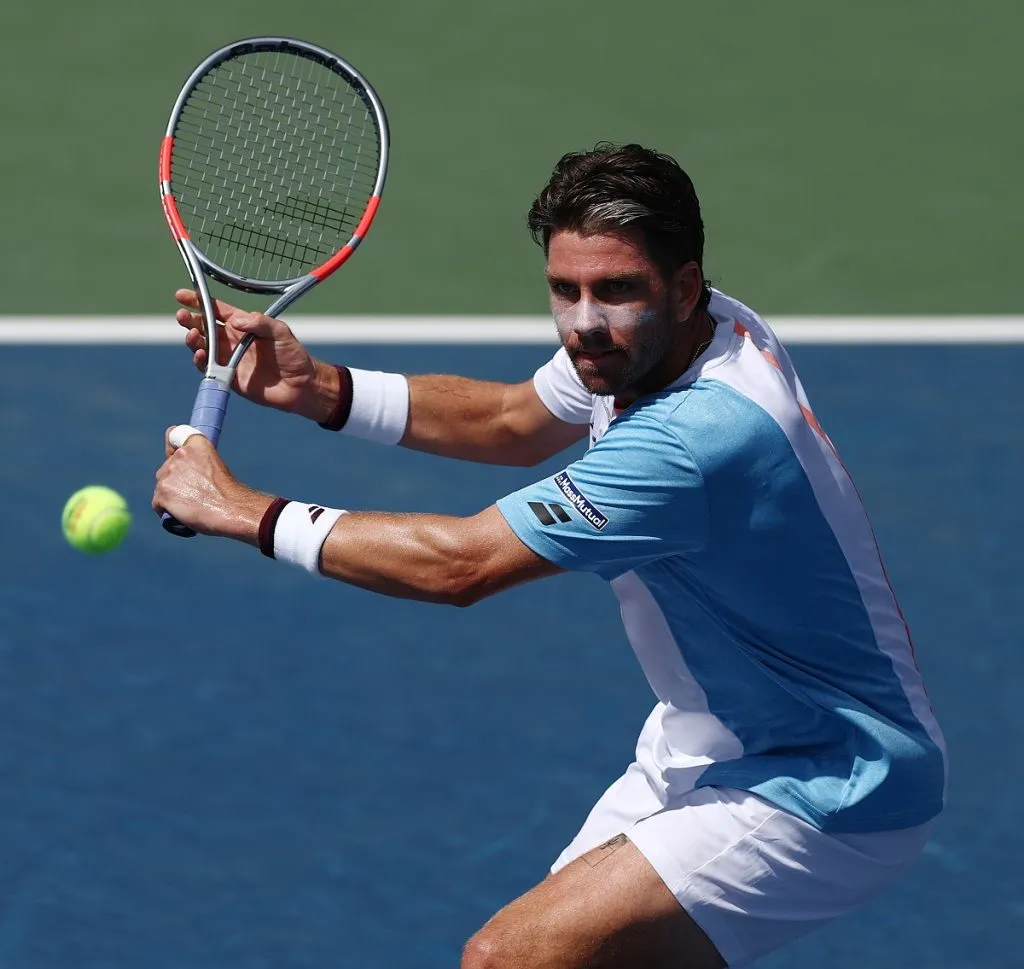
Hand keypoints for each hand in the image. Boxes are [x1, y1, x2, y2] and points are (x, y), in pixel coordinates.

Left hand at [152, 426, 271, 541]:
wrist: (230, 509)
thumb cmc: (228, 492)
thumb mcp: (217, 466)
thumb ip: (198, 463)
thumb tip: (188, 472)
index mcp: (195, 444)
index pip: (173, 434)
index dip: (172, 445)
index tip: (172, 451)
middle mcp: (179, 455)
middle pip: (166, 468)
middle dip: (174, 480)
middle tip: (193, 493)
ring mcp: (168, 475)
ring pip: (162, 486)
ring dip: (171, 496)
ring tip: (191, 505)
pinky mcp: (162, 493)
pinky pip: (157, 503)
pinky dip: (166, 510)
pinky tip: (181, 514)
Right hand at [175, 290, 336, 420]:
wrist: (300, 385)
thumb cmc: (293, 355)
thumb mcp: (281, 332)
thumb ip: (261, 323)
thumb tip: (236, 321)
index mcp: (243, 325)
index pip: (216, 310)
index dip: (199, 301)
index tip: (181, 295)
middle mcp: (232, 340)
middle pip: (203, 327)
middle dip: (190, 320)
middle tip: (182, 316)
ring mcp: (228, 358)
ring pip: (202, 346)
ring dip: (193, 339)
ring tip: (192, 335)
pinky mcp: (228, 377)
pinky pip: (208, 368)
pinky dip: (201, 361)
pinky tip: (201, 355)